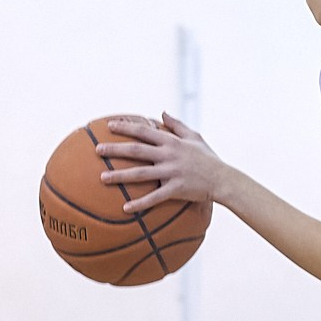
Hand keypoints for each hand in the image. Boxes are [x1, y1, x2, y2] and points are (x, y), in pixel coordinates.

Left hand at [96, 114, 227, 212]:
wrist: (223, 179)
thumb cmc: (208, 158)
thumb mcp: (195, 136)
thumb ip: (176, 125)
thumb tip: (161, 113)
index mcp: (171, 142)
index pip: (144, 131)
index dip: (126, 127)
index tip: (109, 125)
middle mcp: (169, 155)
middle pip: (136, 150)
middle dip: (115, 149)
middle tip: (97, 150)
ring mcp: (172, 172)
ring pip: (141, 173)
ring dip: (120, 176)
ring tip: (102, 178)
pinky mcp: (176, 189)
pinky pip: (155, 197)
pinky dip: (140, 203)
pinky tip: (125, 208)